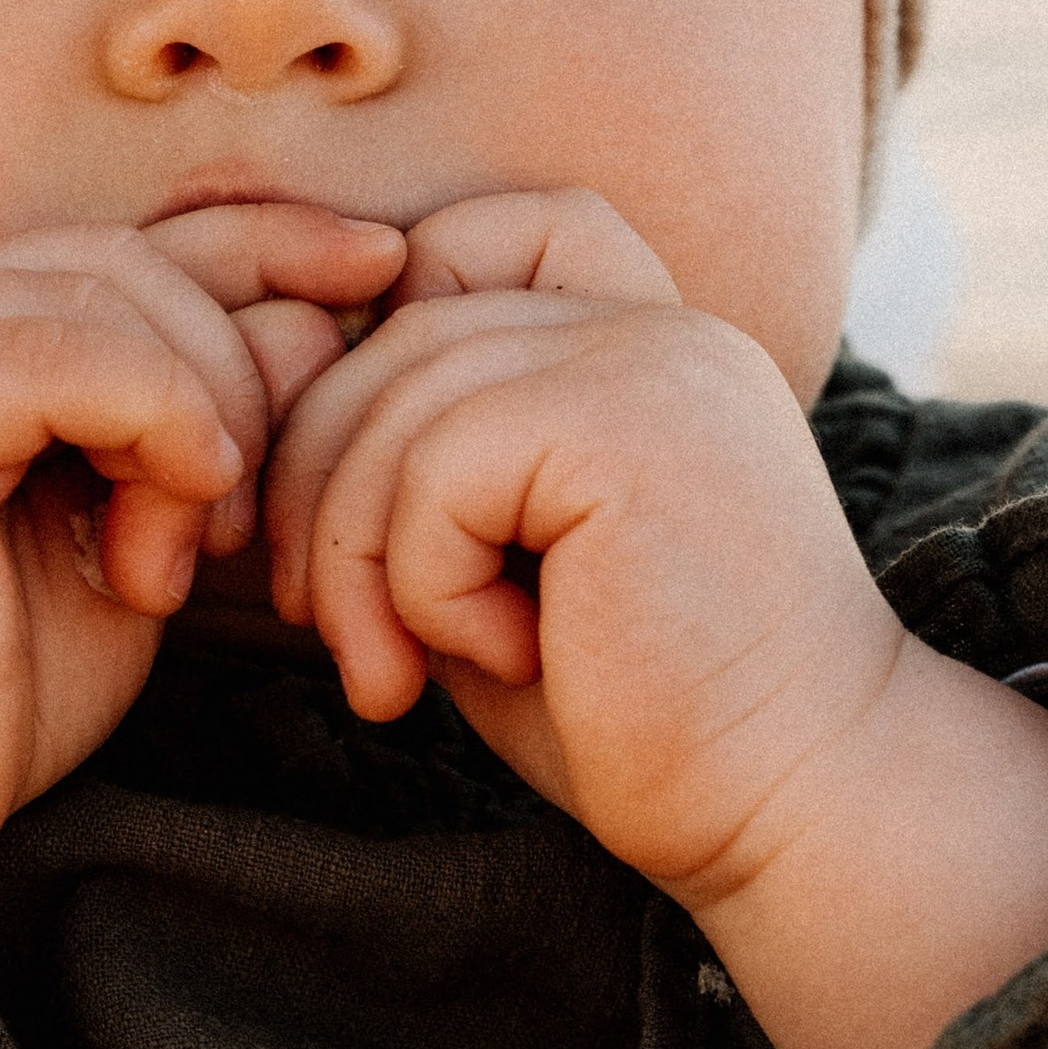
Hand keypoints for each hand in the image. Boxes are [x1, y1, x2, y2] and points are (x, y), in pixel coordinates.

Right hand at [0, 204, 396, 1048]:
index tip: (380, 276)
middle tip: (240, 515)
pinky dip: (151, 412)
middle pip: (131, 256)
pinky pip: (55, 350)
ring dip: (198, 411)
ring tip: (185, 548)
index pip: (131, 240)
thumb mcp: (128, 540)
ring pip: (102, 289)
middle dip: (238, 365)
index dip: (267, 245)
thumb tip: (323, 320)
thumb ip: (199, 431)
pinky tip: (172, 513)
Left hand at [261, 194, 1047, 1048]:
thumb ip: (418, 472)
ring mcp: (649, 358)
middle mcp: (653, 323)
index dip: (373, 349)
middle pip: (394, 331)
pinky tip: (509, 658)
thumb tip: (258, 410)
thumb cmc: (638, 716)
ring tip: (399, 674)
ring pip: (395, 402)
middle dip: (318, 492)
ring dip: (358, 563)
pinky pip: (436, 471)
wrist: (789, 807)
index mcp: (641, 338)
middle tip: (339, 639)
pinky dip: (425, 588)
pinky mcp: (628, 422)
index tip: (368, 514)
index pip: (465, 242)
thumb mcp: (496, 570)